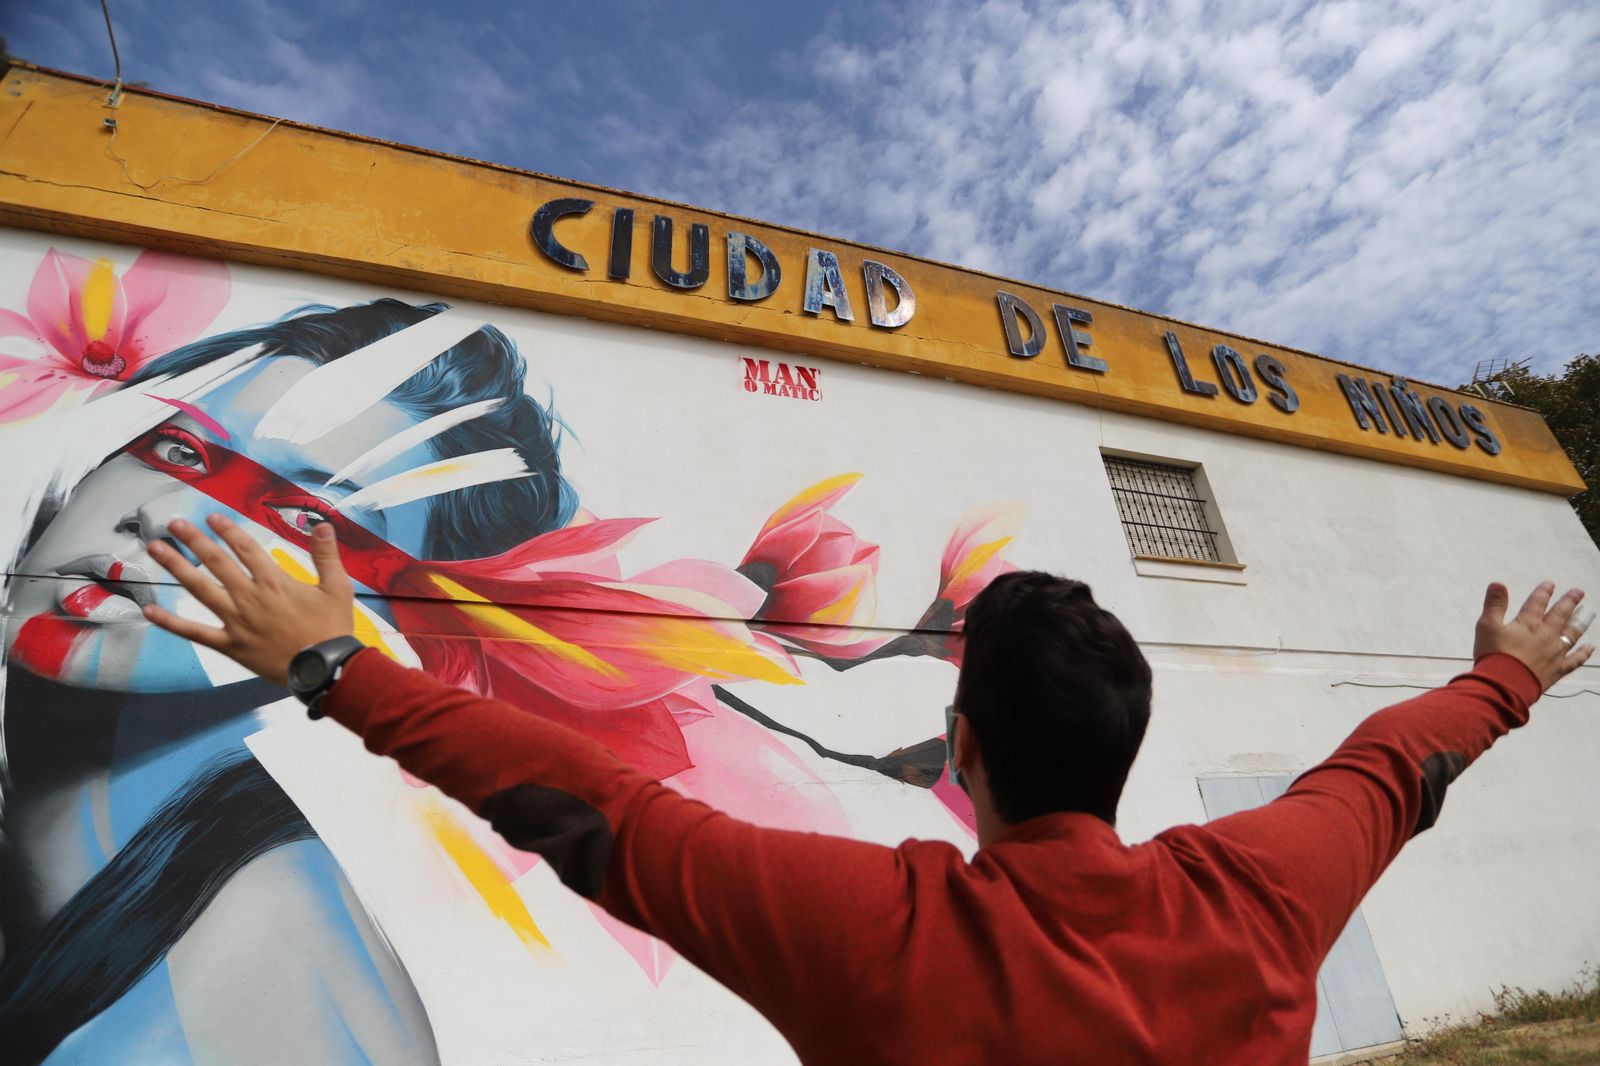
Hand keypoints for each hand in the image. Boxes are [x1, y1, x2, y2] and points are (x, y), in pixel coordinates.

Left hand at [142, 514, 355, 686]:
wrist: (323, 668)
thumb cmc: (331, 628)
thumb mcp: (338, 588)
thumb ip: (326, 555)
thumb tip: (322, 525)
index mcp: (274, 581)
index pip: (246, 549)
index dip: (228, 530)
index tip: (212, 517)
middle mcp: (249, 596)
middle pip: (216, 562)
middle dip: (194, 540)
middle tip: (175, 524)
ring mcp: (235, 621)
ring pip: (200, 589)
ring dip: (176, 567)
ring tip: (156, 549)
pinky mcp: (229, 644)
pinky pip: (194, 632)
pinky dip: (170, 622)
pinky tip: (149, 611)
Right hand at [1474, 581, 1593, 691]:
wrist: (1505, 684)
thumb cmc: (1494, 655)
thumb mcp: (1487, 626)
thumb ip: (1495, 604)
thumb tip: (1498, 584)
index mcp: (1528, 623)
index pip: (1537, 603)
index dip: (1544, 592)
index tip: (1551, 584)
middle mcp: (1546, 635)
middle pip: (1560, 614)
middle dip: (1569, 602)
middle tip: (1578, 592)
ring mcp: (1555, 652)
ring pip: (1572, 633)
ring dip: (1581, 621)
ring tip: (1589, 612)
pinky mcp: (1558, 669)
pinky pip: (1575, 660)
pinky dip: (1584, 653)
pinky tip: (1591, 647)